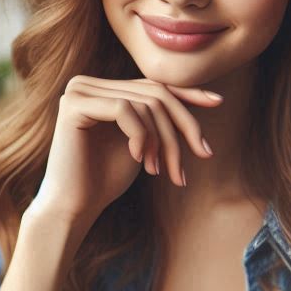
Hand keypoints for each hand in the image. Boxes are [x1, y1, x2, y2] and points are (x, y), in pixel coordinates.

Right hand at [30, 76, 221, 226]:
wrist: (73, 207)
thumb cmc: (105, 180)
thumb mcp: (142, 143)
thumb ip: (158, 118)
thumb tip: (205, 95)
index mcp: (102, 89)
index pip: (153, 85)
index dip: (187, 93)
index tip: (217, 102)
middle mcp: (88, 83)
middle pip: (155, 93)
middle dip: (182, 126)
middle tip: (200, 156)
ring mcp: (78, 91)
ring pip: (145, 103)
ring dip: (163, 140)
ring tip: (160, 171)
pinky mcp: (74, 105)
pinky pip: (125, 110)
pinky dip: (141, 137)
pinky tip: (139, 160)